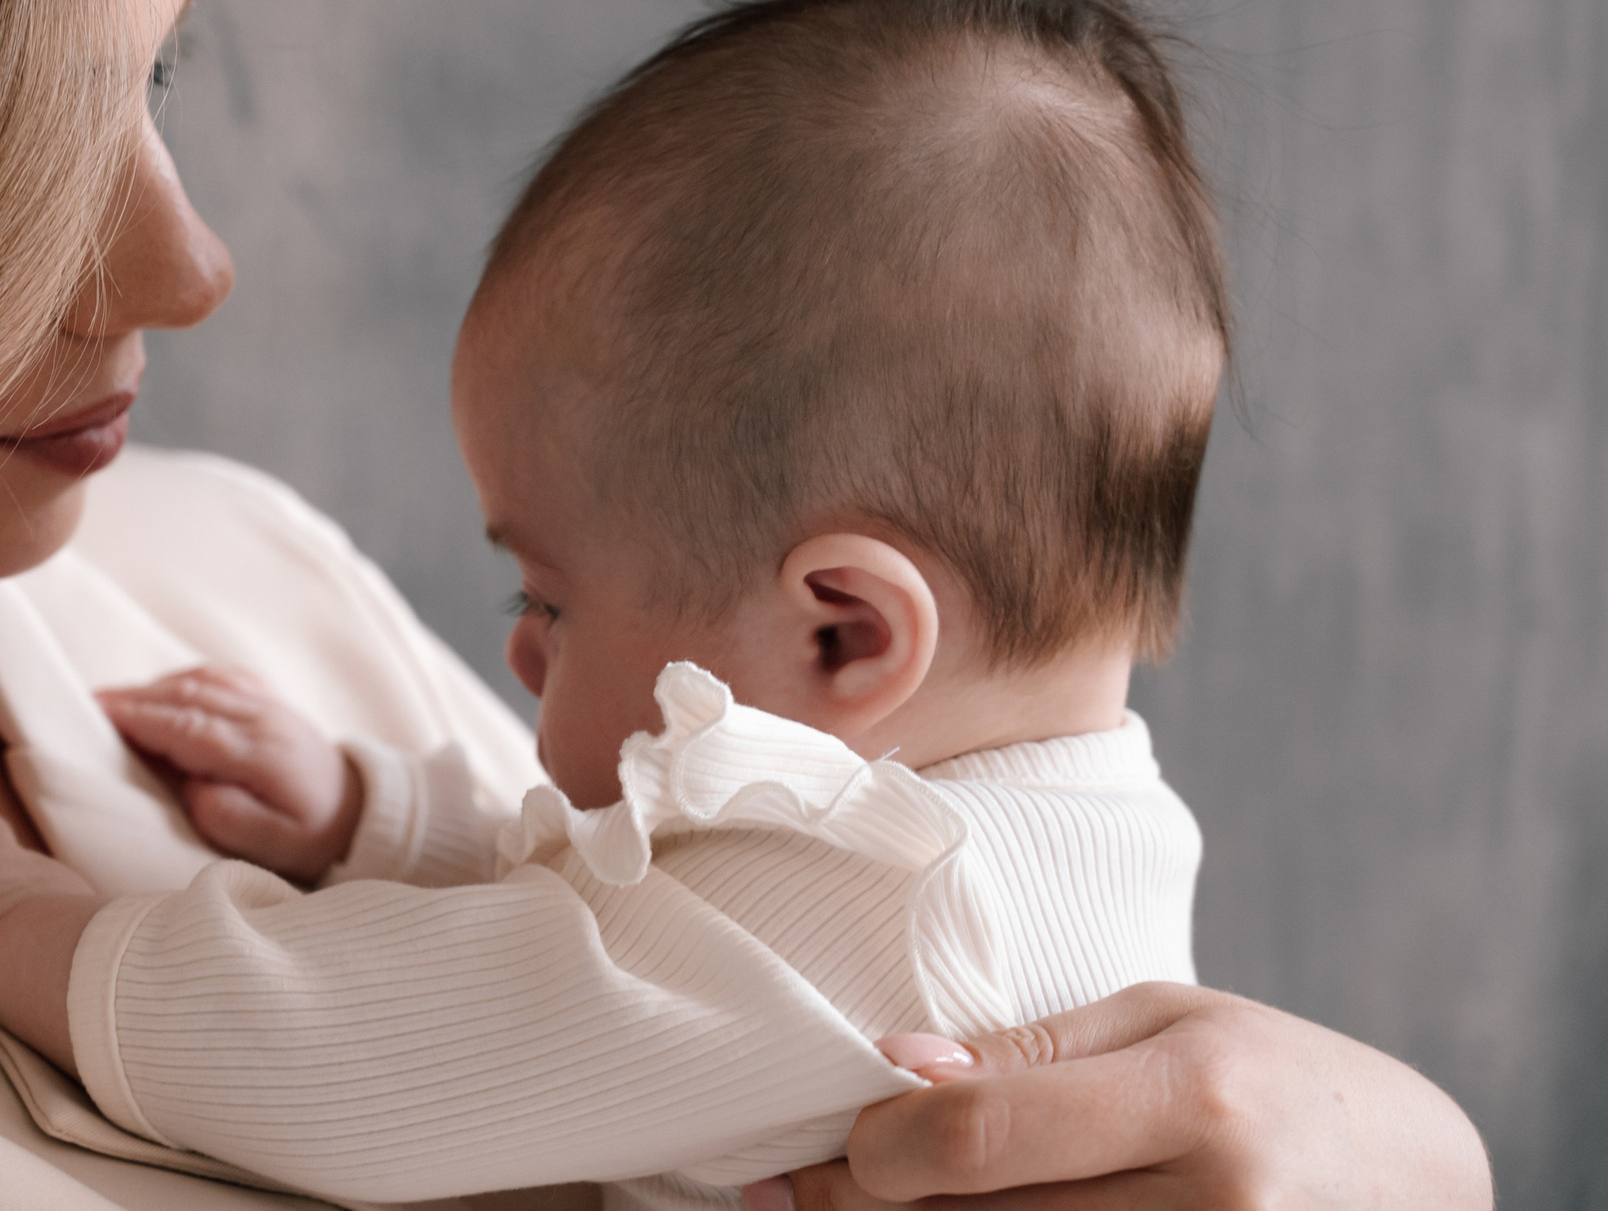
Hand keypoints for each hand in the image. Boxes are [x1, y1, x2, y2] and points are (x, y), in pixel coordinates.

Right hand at [98, 666, 364, 883]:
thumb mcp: (276, 846)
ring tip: (108, 700)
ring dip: (152, 687)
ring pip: (200, 681)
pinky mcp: (265, 700)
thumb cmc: (313, 836)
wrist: (361, 811)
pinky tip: (157, 691)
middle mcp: (262, 718)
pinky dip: (179, 680)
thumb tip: (190, 785)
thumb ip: (228, 816)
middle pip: (188, 696)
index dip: (140, 717)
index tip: (95, 714)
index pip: (189, 726)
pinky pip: (217, 676)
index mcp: (261, 753)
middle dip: (133, 698)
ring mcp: (265, 703)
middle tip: (83, 705)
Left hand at [742, 983, 1491, 1209]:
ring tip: (842, 1210)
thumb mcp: (1166, 1022)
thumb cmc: (1279, 1077)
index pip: (977, 1138)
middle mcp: (1211, 1208)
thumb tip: (895, 1069)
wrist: (1420, 1180)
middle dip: (867, 1208)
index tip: (821, 1145)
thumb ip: (1029, 1051)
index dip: (872, 1151)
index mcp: (1194, 1100)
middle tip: (793, 1190)